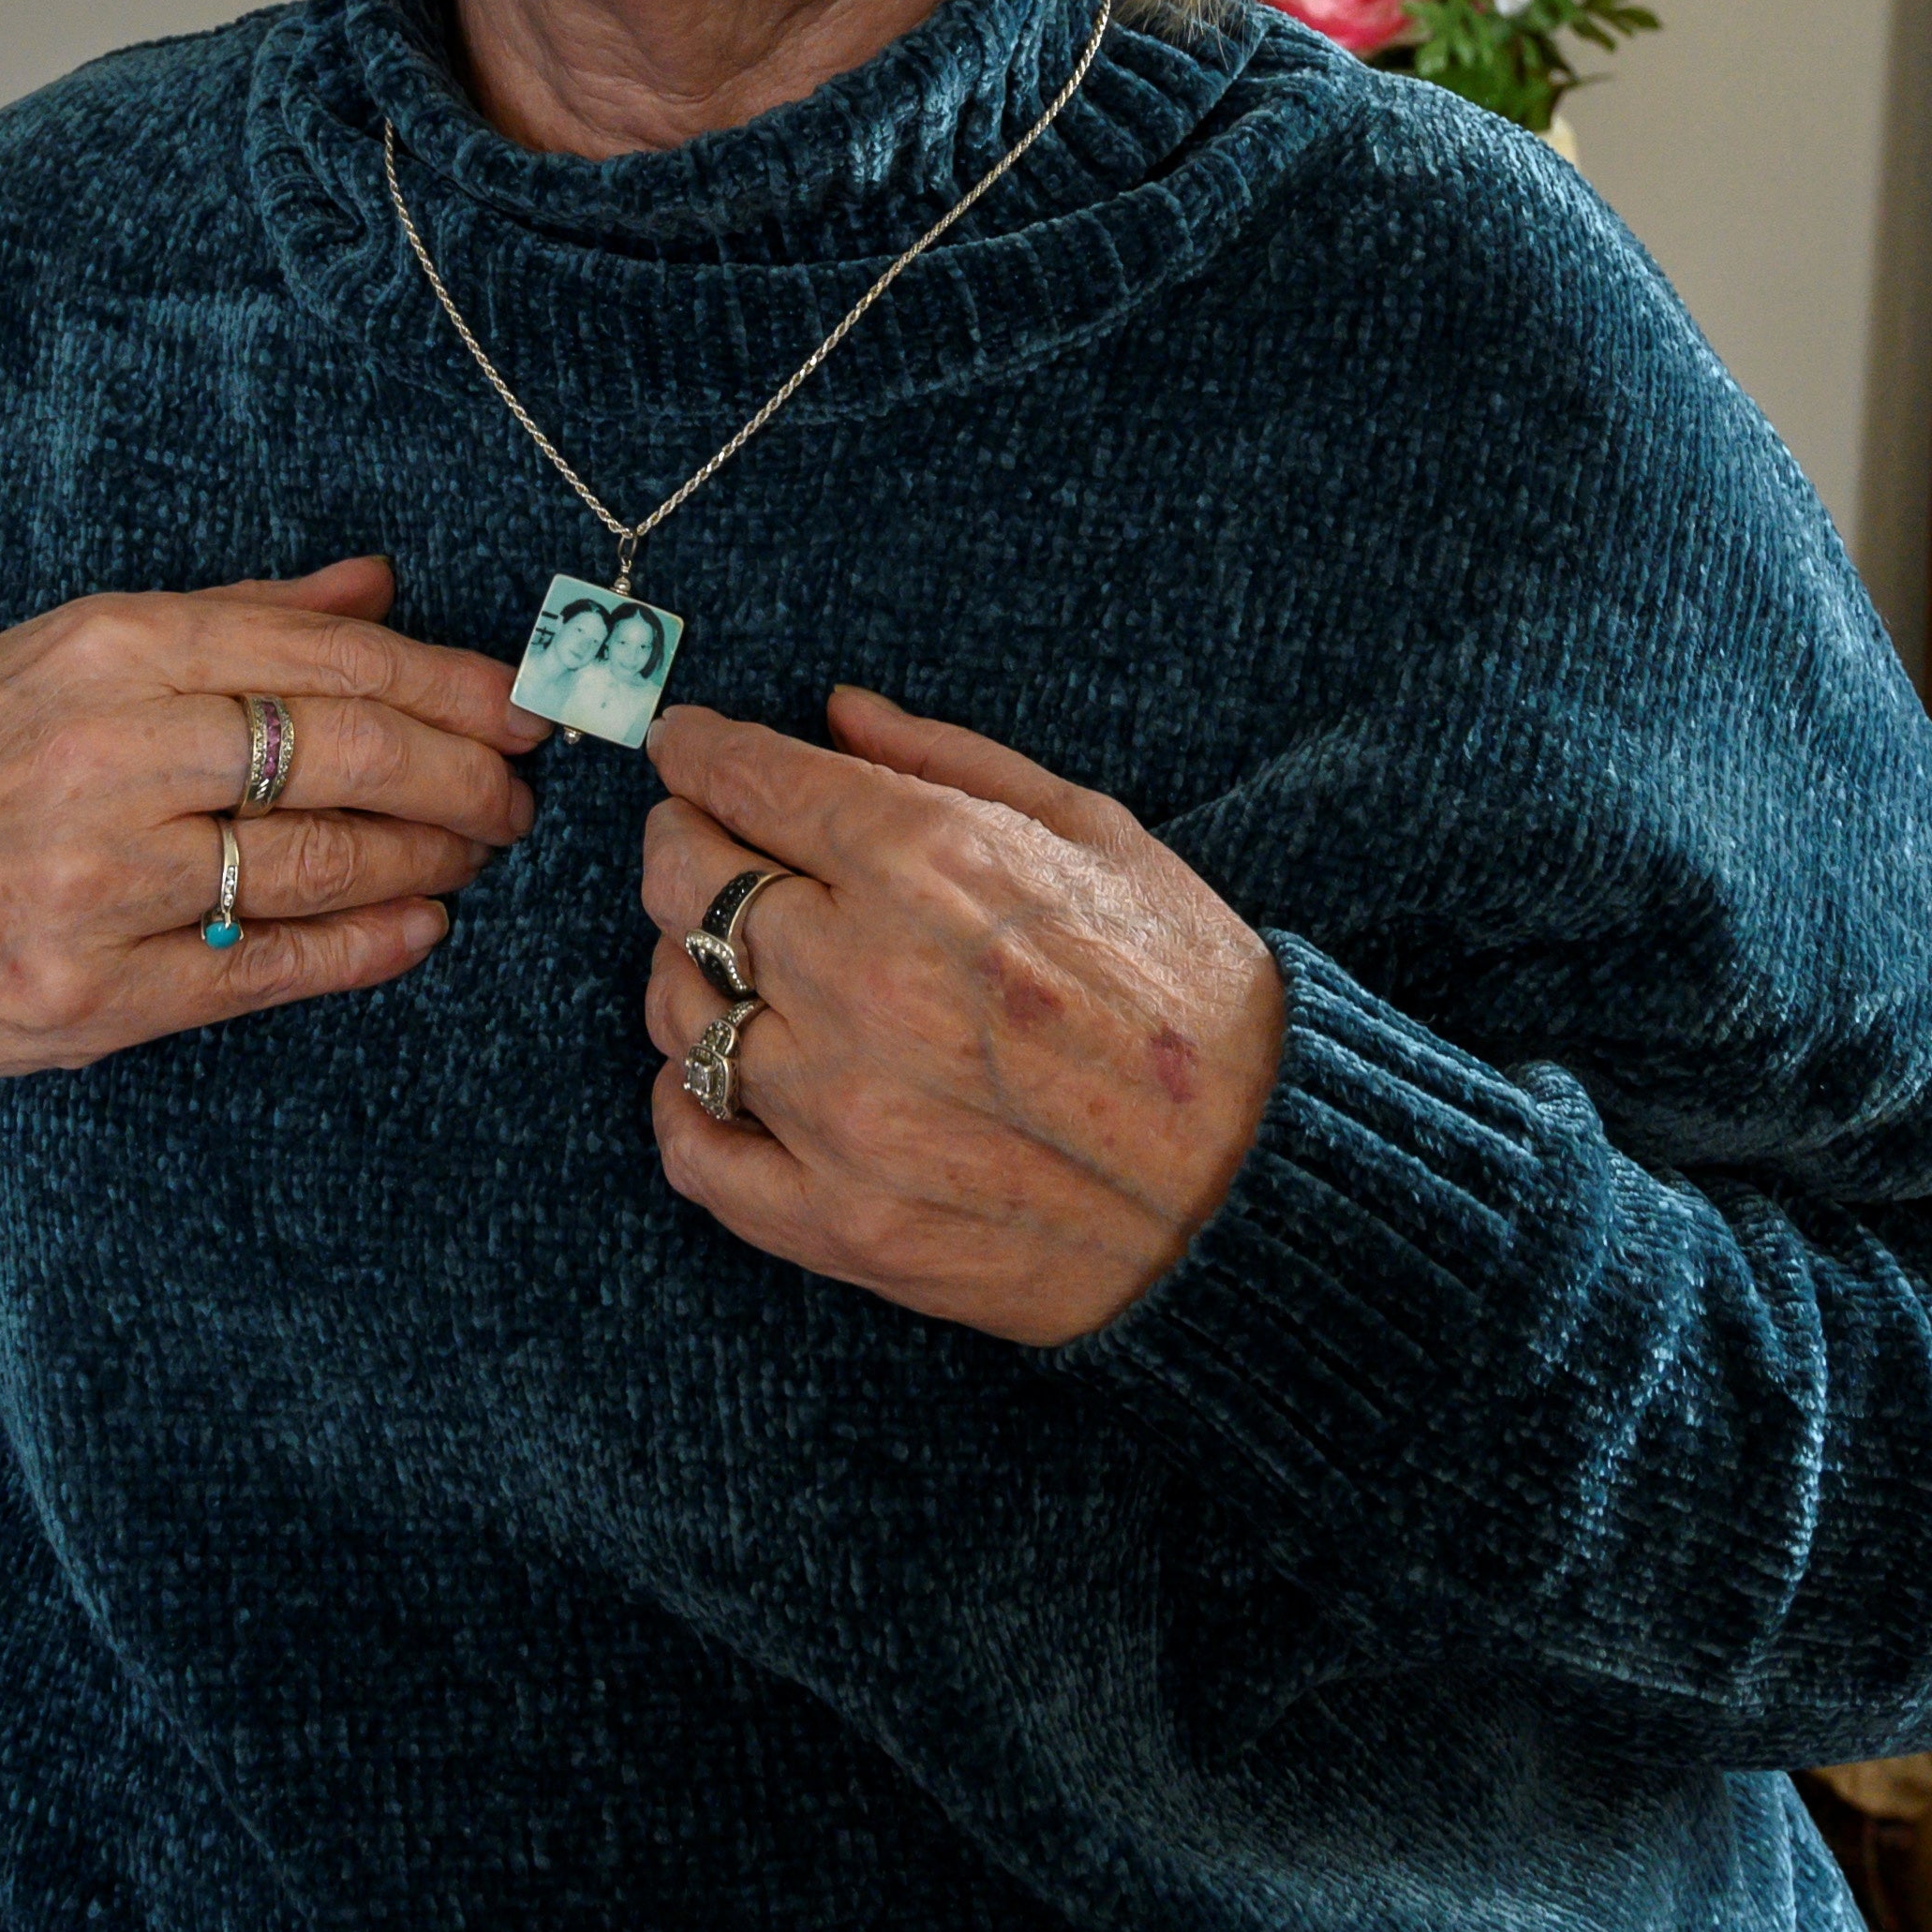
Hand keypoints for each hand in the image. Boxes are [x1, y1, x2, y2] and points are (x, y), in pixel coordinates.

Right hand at [0, 556, 543, 1086]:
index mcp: (105, 651)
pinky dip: (364, 949)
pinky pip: (267, 968)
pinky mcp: (90, 995)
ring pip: (320, 864)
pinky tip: (418, 928)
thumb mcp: (58, 656)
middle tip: (516, 792)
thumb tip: (373, 587)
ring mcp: (98, 883)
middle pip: (343, 754)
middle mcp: (106, 756)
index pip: (321, 655)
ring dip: (427, 859)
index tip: (520, 701)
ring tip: (472, 852)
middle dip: (461, 773)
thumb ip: (228, 620)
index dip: (445, 681)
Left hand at [636, 687, 1283, 1347]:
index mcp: (927, 863)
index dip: (696, 752)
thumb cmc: (1189, 996)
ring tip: (737, 963)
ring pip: (675, 1008)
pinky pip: (692, 1148)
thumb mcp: (1094, 832)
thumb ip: (946, 759)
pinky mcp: (840, 1219)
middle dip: (680, 843)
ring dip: (688, 970)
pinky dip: (685, 1102)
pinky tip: (726, 1076)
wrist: (1256, 1189)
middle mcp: (862, 976)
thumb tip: (834, 712)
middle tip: (701, 840)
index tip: (684, 747)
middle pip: (683, 884)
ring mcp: (840, 1108)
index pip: (746, 780)